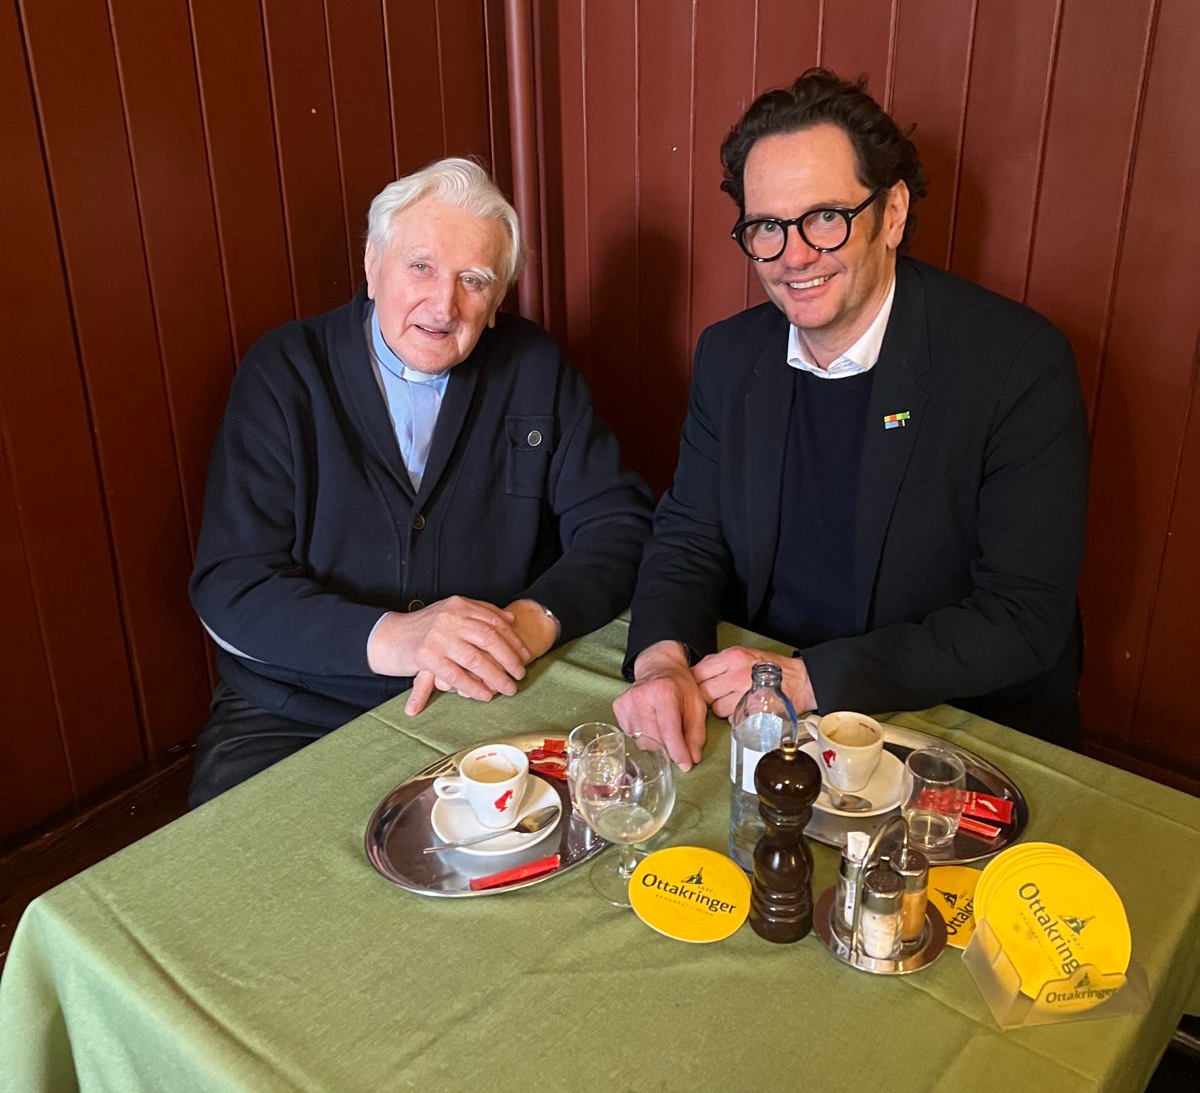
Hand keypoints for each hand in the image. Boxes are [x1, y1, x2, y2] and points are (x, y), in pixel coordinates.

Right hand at [404, 600, 558, 715]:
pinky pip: (457, 676)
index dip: (513, 640)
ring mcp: (439, 637)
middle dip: (510, 658)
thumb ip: (480, 612)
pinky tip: (486, 695)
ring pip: (477, 659)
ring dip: (496, 676)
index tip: (525, 655)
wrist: (390, 635)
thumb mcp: (452, 611)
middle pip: (490, 639)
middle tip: (521, 674)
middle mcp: (450, 618)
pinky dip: (474, 687)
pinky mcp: (428, 657)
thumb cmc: (426, 626)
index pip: (495, 622)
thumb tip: (510, 620)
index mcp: (459, 605)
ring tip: (509, 688)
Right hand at [612, 641, 708, 770]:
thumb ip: (696, 733)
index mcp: (664, 692)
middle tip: (677, 741)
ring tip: (663, 728)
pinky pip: (631, 735)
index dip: (678, 752)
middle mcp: (641, 696)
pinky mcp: (618, 707)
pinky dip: (643, 736)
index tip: (685, 765)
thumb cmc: (680, 686)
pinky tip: (650, 723)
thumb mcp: (696, 705)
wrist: (659, 667)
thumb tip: (692, 758)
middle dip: (669, 748)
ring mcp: (627, 701)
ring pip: (642, 742)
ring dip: (656, 743)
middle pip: (655, 740)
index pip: (669, 731)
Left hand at [692, 646, 815, 719]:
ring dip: (722, 709)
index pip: (699, 672)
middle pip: (704, 692)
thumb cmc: (773, 668)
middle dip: (708, 697)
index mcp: (733, 657)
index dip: (696, 681)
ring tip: (734, 702)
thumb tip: (699, 670)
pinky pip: (731, 718)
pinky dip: (735, 717)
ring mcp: (744, 694)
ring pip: (717, 709)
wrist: (800, 681)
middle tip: (718, 695)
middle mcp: (736, 675)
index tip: (698, 685)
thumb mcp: (745, 653)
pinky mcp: (752, 711)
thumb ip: (721, 661)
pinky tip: (744, 709)